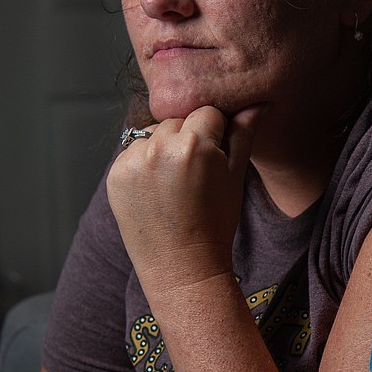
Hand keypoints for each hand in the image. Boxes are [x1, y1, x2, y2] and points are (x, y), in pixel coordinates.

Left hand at [107, 105, 263, 299]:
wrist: (182, 267)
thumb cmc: (215, 225)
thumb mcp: (235, 177)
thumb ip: (243, 135)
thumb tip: (257, 104)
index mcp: (194, 145)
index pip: (207, 112)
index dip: (216, 133)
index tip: (216, 158)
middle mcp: (159, 147)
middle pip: (178, 120)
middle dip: (188, 138)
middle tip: (196, 174)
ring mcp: (132, 162)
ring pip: (153, 133)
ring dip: (163, 147)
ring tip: (175, 182)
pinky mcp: (115, 175)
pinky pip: (132, 152)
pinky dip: (144, 163)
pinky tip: (157, 190)